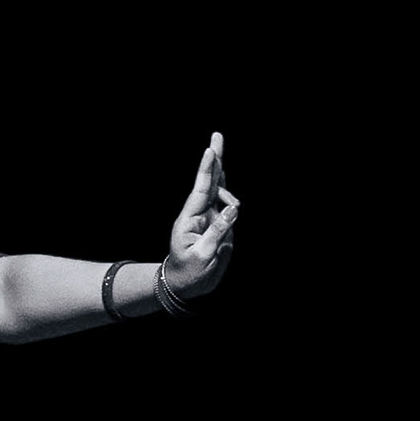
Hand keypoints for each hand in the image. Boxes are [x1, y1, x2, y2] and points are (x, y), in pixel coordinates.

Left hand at [160, 134, 237, 300]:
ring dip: (229, 195)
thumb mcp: (203, 255)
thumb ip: (219, 231)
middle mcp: (198, 213)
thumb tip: (234, 208)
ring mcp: (208, 216)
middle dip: (215, 159)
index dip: (207, 170)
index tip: (209, 150)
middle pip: (210, 180)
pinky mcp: (217, 222)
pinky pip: (226, 204)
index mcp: (189, 219)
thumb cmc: (190, 273)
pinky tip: (232, 206)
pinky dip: (230, 199)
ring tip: (229, 217)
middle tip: (217, 134)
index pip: (200, 189)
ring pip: (221, 192)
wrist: (185, 285)